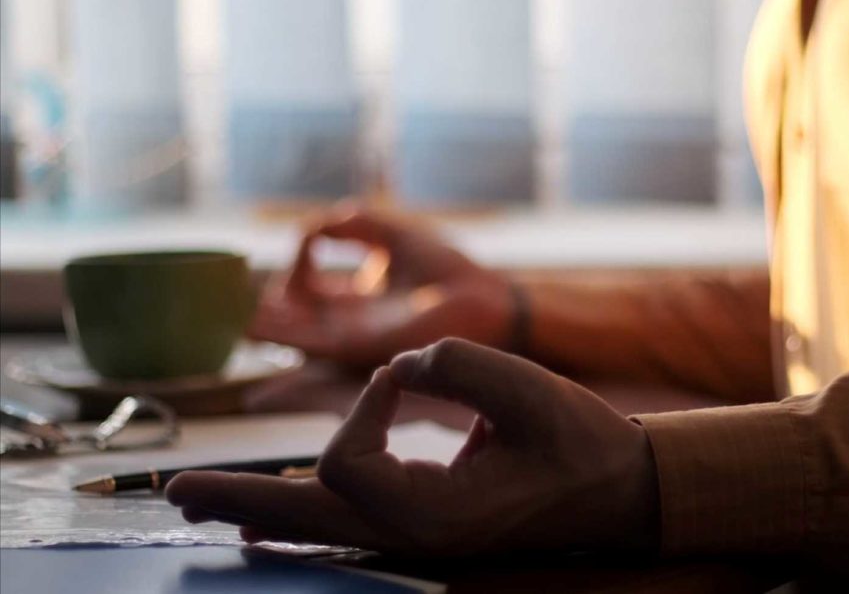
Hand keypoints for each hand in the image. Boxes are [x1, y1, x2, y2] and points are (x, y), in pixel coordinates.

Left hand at [166, 339, 660, 554]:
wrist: (619, 492)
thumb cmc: (579, 443)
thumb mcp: (526, 391)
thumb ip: (453, 364)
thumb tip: (400, 365)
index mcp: (433, 514)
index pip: (349, 459)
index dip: (365, 403)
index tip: (406, 374)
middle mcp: (415, 536)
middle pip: (306, 520)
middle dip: (239, 501)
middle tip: (176, 492)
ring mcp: (419, 538)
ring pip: (322, 528)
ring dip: (264, 508)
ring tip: (206, 500)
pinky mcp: (429, 524)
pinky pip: (350, 521)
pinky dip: (305, 511)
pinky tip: (277, 508)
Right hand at [250, 208, 512, 365]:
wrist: (484, 300)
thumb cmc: (447, 269)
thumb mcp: (391, 234)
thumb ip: (351, 224)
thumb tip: (310, 226)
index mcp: (360, 297)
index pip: (311, 286)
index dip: (299, 260)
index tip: (310, 237)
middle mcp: (350, 320)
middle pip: (293, 316)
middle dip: (264, 305)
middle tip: (230, 293)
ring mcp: (351, 336)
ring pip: (290, 333)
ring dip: (260, 323)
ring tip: (226, 310)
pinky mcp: (357, 347)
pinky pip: (306, 341)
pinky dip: (278, 331)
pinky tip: (251, 318)